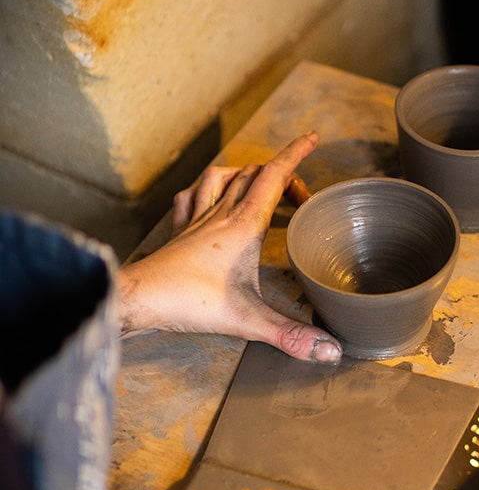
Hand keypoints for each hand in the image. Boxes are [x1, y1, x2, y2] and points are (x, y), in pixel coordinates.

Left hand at [116, 132, 341, 362]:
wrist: (137, 299)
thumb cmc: (186, 301)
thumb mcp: (247, 320)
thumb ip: (290, 334)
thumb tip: (330, 351)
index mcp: (242, 225)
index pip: (274, 177)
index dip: (296, 154)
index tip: (313, 138)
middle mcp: (220, 215)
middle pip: (253, 175)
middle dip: (281, 174)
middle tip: (299, 195)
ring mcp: (195, 222)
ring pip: (221, 178)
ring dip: (243, 174)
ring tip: (257, 185)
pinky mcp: (178, 234)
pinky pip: (190, 199)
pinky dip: (204, 192)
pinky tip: (207, 200)